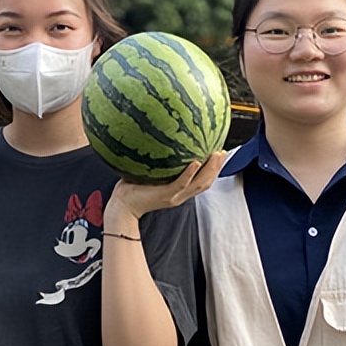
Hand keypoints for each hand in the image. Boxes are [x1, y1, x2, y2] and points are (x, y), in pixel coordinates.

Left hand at [109, 151, 225, 219]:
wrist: (122, 206)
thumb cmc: (132, 188)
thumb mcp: (150, 173)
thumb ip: (158, 161)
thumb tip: (158, 138)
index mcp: (178, 190)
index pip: (202, 180)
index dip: (214, 169)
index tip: (220, 154)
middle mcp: (179, 195)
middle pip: (205, 182)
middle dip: (217, 168)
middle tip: (223, 152)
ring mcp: (173, 196)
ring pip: (198, 184)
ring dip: (210, 169)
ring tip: (216, 155)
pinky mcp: (164, 195)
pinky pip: (181, 184)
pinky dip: (190, 174)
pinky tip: (195, 162)